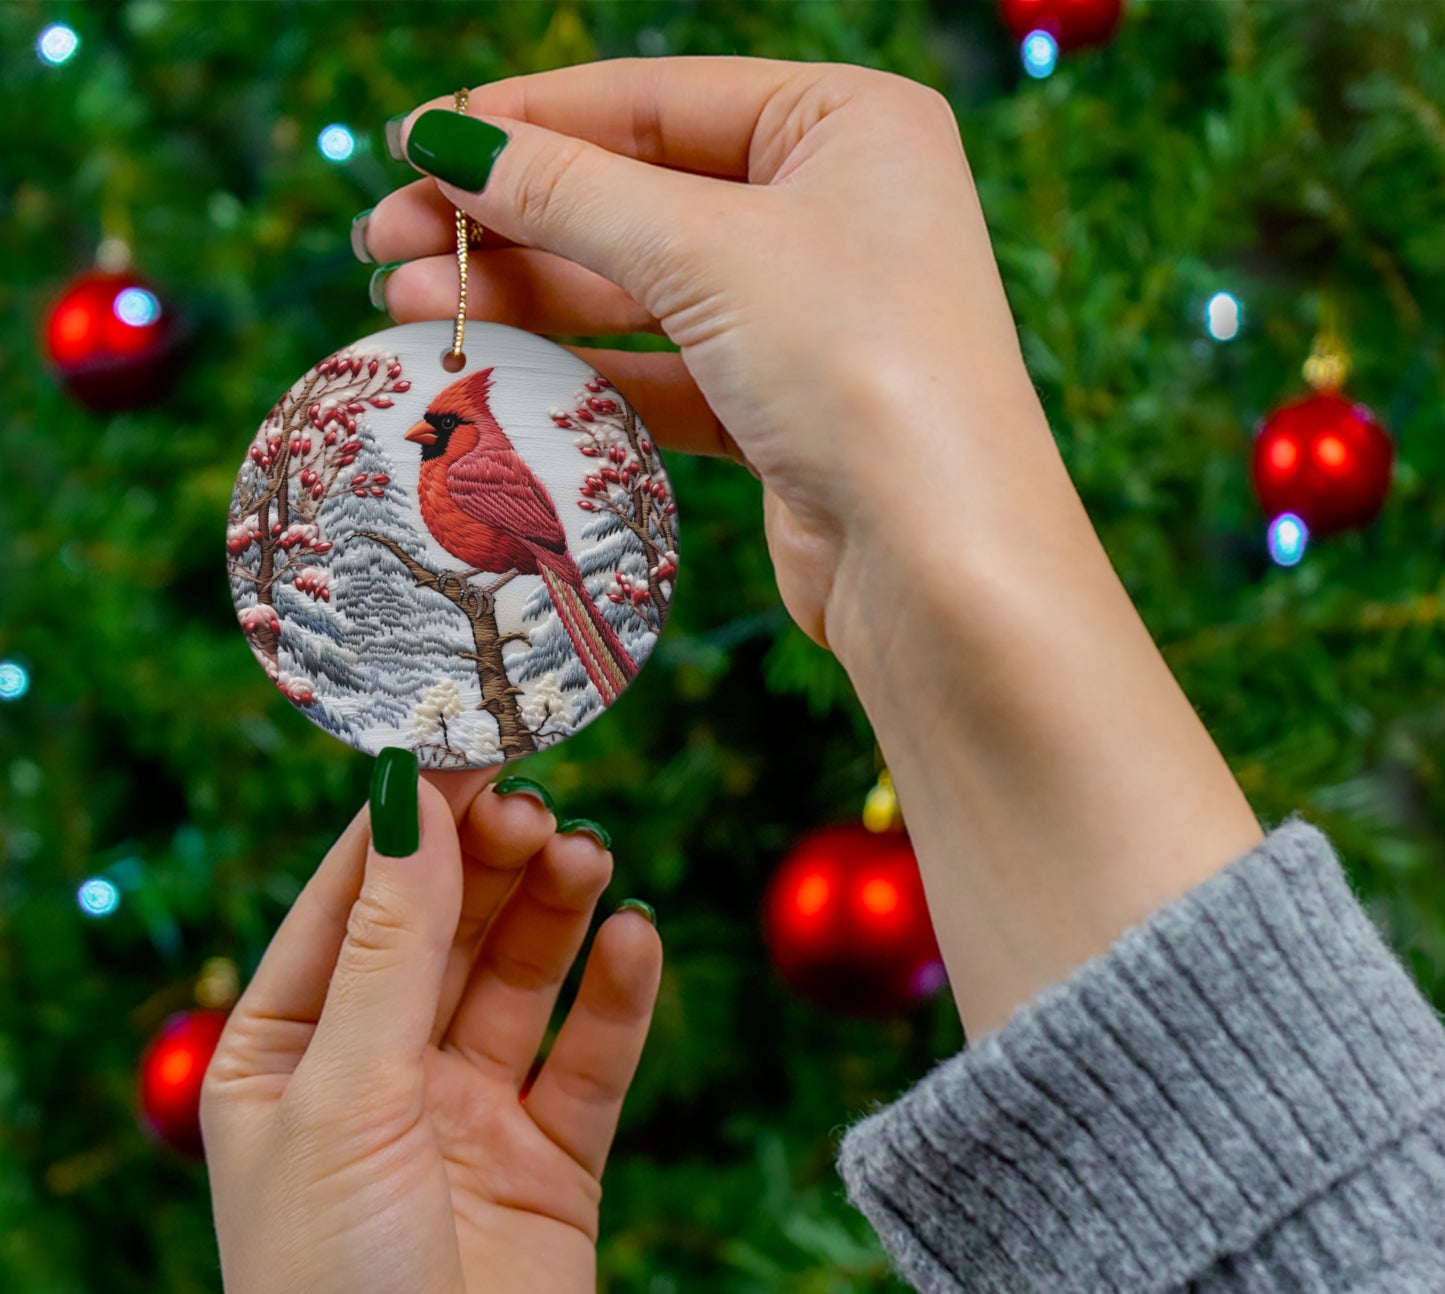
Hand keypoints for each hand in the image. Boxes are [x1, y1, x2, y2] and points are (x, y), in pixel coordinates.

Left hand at [201, 768, 661, 1293]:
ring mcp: (469, 1113)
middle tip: (539, 805)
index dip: (409, 822)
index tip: (466, 745)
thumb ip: (391, 946)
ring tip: (588, 857)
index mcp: (289, 1053)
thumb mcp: (346, 1095)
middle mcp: (380, 1072)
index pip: (352, 901)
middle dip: (490, 862)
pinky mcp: (552, 1159)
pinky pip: (591, 1055)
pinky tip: (635, 940)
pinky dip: (617, 995)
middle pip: (447, 927)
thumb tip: (410, 801)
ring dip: (555, 911)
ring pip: (521, 977)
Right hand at [362, 56, 1039, 654]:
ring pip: (641, 289)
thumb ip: (570, 192)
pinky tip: (495, 369)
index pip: (655, 100)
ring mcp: (809, 314)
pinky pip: (663, 370)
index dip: (527, 120)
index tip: (414, 142)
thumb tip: (448, 141)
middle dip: (509, 219)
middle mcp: (834, 209)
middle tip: (386, 240)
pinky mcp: (782, 408)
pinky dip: (583, 371)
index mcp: (847, 124)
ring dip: (526, 297)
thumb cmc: (857, 366)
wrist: (938, 561)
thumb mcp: (706, 251)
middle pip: (637, 194)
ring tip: (407, 306)